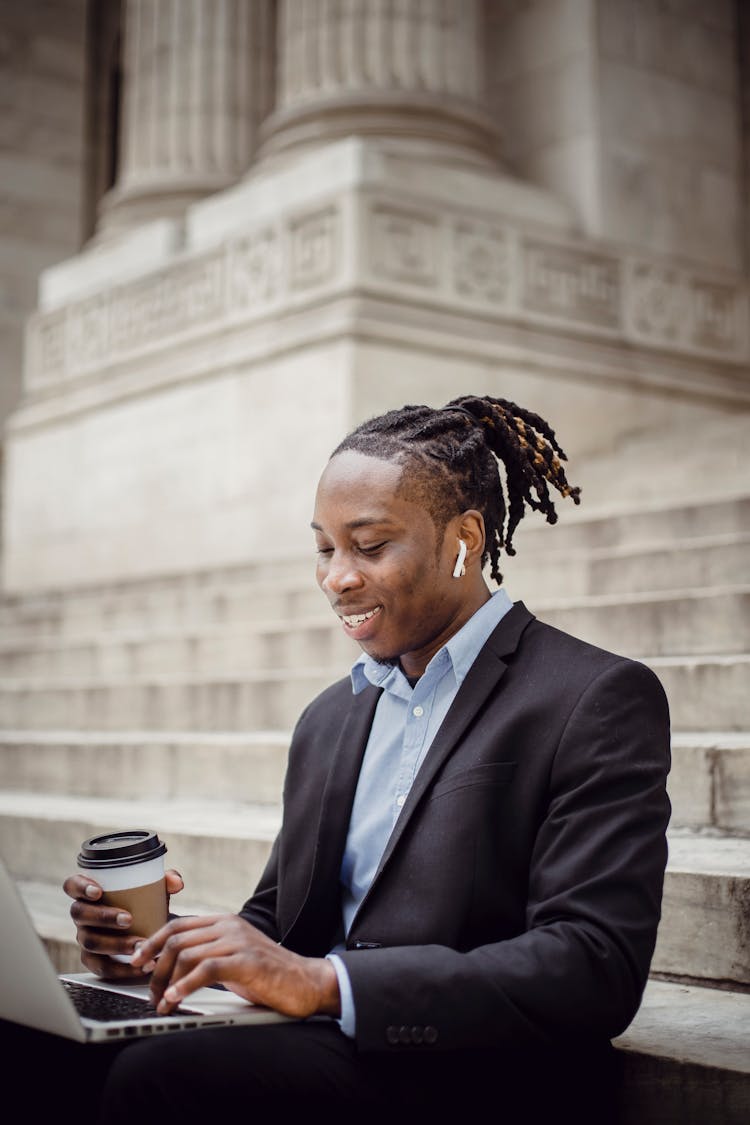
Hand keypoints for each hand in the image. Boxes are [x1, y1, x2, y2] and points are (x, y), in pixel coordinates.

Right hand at [62, 868, 184, 979]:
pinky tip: (141, 966)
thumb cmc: (143, 903)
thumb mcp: (154, 889)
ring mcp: (85, 938)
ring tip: (139, 945)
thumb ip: (165, 881)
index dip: (80, 887)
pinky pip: (102, 967)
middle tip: (128, 919)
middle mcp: (82, 915)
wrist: (149, 929)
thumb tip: (176, 882)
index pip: (72, 885)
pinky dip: (122, 969)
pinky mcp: (94, 961)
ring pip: (90, 942)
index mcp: (89, 893)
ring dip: (115, 944)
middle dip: (103, 917)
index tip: (98, 891)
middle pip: (80, 914)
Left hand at [130, 913, 340, 1018]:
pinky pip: (206, 970)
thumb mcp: (232, 957)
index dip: (152, 942)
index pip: (178, 924)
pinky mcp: (247, 960)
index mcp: (224, 921)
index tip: (137, 961)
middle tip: (151, 992)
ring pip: (187, 954)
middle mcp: (229, 925)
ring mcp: (239, 941)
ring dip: (167, 982)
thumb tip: (169, 966)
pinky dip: (185, 986)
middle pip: (177, 940)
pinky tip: (176, 999)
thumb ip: (207, 953)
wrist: (305, 982)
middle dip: (156, 968)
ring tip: (162, 1003)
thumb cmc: (267, 974)